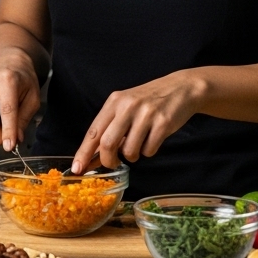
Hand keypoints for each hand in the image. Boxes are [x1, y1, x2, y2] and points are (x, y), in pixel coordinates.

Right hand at [0, 54, 39, 151]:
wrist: (9, 63)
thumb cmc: (23, 80)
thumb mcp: (33, 98)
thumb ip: (24, 119)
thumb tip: (16, 139)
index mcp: (8, 80)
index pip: (6, 110)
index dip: (8, 131)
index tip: (9, 146)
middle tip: (7, 142)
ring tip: (4, 122)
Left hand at [71, 70, 206, 172]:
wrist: (180, 88)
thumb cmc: (148, 101)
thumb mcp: (125, 106)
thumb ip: (110, 127)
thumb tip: (93, 156)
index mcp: (114, 102)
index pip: (94, 131)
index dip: (84, 152)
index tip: (77, 168)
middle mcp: (128, 106)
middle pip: (107, 143)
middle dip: (108, 160)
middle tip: (113, 164)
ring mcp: (146, 114)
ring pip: (129, 151)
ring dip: (132, 156)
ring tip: (139, 143)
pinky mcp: (163, 123)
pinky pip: (148, 151)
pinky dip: (148, 151)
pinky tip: (152, 138)